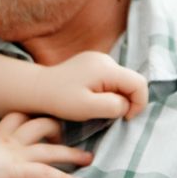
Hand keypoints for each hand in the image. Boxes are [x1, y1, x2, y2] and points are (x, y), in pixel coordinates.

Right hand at [0, 112, 92, 177]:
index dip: (31, 119)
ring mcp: (17, 155)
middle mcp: (10, 142)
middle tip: (70, 135)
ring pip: (50, 150)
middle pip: (40, 127)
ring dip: (71, 154)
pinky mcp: (20, 170)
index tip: (44, 121)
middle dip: (57, 130)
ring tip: (89, 160)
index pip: (19, 120)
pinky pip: (48, 174)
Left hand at [31, 51, 147, 121]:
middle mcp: (105, 59)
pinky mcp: (92, 63)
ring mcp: (98, 59)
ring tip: (98, 107)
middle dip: (127, 100)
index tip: (125, 118)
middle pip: (131, 81)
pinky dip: (109, 91)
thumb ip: (113, 106)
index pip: (139, 83)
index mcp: (106, 68)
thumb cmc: (60, 100)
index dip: (139, 103)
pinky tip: (93, 98)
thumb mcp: (88, 108)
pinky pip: (111, 78)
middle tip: (110, 115)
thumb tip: (127, 104)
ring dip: (117, 96)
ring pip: (122, 80)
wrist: (37, 88)